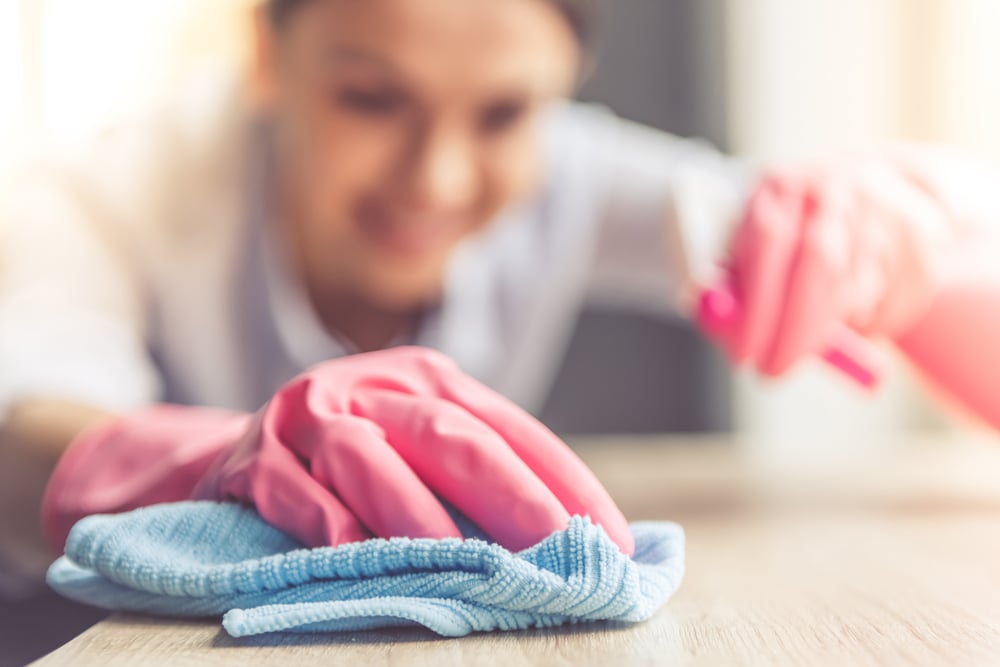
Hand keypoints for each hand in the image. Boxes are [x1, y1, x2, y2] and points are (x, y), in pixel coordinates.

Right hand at [43, 347, 633, 553]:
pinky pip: (290, 488)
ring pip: (368, 456)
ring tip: (461, 564)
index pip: (511, 429)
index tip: (612, 540)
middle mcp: (375, 385)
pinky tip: (352, 553)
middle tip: (559, 551)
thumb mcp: (417, 448)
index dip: (565, 482)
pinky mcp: (253, 456)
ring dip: (416, 513)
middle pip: (450, 435)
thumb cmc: (353, 461)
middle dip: (511, 496)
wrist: (237, 452)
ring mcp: (310, 414)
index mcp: (430, 381)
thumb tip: (578, 542)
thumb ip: (479, 480)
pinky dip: (322, 521)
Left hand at [710, 148, 970, 376]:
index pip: (769, 242)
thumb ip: (730, 290)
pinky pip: (891, 303)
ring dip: (829, 326)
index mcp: (781, 187)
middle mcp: (834, 190)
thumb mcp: (747, 252)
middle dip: (796, 331)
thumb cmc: (786, 237)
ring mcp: (881, 208)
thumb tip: (723, 327)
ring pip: (857, 293)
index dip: (757, 306)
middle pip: (821, 264)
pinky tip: (852, 306)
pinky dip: (865, 323)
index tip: (745, 355)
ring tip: (811, 323)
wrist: (866, 189)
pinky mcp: (920, 237)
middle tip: (774, 372)